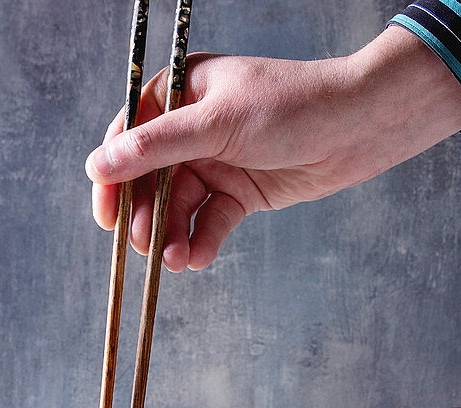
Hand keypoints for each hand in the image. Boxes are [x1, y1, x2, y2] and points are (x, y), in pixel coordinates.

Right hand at [86, 26, 460, 271]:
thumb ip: (157, 146)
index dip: (113, 177)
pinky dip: (202, 240)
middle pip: (151, 178)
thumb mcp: (217, 123)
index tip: (106, 214)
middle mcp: (193, 128)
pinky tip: (198, 258)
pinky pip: (210, 220)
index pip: (129, 137)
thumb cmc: (293, 105)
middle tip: (144, 245)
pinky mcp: (240, 191)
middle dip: (146, 215)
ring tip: (175, 260)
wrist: (360, 127)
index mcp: (180, 94)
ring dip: (173, 234)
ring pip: (179, 206)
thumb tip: (100, 164)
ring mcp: (217, 161)